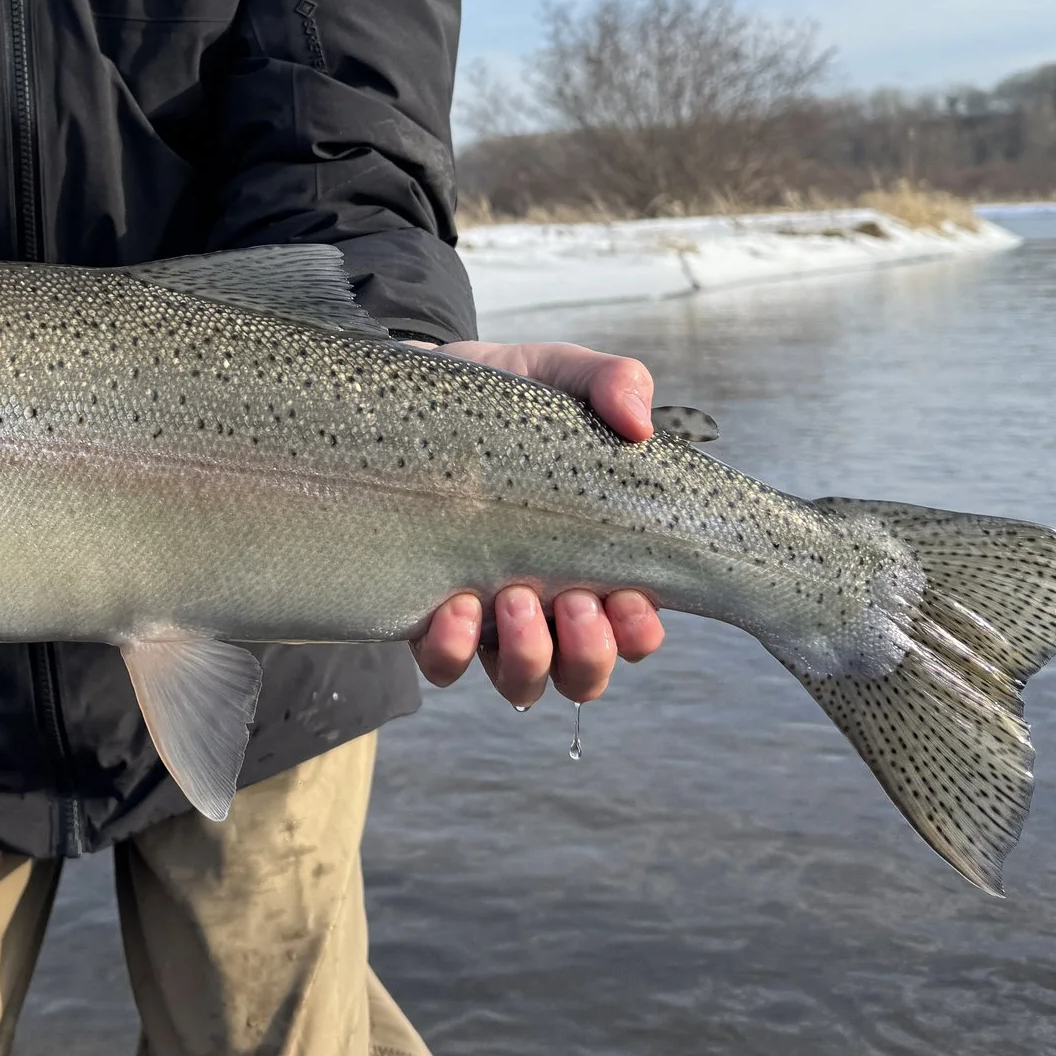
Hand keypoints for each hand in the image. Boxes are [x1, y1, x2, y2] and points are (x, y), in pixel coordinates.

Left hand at [409, 339, 668, 707]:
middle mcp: (545, 600)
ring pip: (522, 682)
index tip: (630, 598)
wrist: (415, 383)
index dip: (639, 633)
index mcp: (590, 556)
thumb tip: (641, 422)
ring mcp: (486, 614)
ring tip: (513, 599)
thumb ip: (610, 382)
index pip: (634, 627)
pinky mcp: (425, 611)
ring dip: (529, 658)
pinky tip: (453, 605)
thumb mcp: (558, 374)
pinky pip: (444, 665)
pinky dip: (453, 651)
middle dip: (588, 652)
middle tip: (573, 599)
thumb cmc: (501, 392)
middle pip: (583, 673)